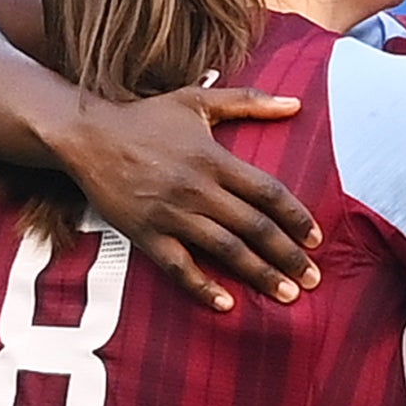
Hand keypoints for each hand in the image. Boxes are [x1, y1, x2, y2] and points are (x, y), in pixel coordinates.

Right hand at [53, 86, 322, 311]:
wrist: (87, 136)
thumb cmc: (146, 117)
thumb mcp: (197, 100)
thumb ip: (249, 101)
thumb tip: (296, 104)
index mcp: (213, 158)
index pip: (267, 192)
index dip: (296, 217)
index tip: (318, 239)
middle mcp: (196, 188)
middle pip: (253, 227)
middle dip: (287, 255)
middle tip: (313, 279)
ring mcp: (170, 214)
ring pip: (225, 250)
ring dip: (258, 274)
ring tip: (286, 296)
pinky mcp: (145, 234)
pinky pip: (179, 267)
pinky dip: (202, 287)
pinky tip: (227, 304)